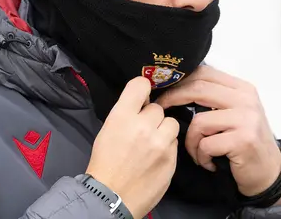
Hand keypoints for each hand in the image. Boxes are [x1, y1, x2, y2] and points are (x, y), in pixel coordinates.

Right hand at [86, 77, 179, 218]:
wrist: (112, 196)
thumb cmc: (105, 163)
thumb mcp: (107, 130)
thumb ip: (125, 113)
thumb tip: (141, 102)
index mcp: (122, 116)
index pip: (141, 84)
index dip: (142, 88)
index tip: (142, 95)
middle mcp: (143, 126)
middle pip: (157, 107)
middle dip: (151, 116)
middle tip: (142, 129)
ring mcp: (160, 143)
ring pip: (171, 123)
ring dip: (163, 130)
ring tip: (152, 142)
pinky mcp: (172, 158)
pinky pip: (174, 142)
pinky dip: (167, 146)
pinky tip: (155, 157)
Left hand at [156, 66, 280, 201]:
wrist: (269, 173)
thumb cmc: (244, 143)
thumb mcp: (233, 113)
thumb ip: (212, 97)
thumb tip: (175, 85)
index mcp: (242, 88)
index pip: (204, 73)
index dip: (178, 81)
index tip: (161, 90)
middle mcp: (246, 99)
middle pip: (198, 89)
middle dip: (172, 99)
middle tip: (160, 110)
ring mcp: (246, 119)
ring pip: (199, 121)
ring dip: (191, 141)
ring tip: (198, 152)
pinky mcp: (243, 140)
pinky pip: (206, 144)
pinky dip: (201, 156)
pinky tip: (210, 162)